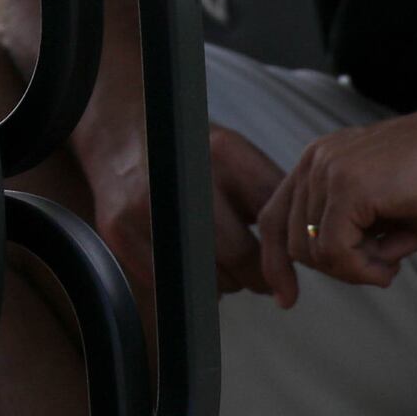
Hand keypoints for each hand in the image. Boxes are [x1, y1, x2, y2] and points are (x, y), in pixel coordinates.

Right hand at [87, 124, 289, 299]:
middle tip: (253, 277)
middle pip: (236, 256)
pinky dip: (183, 282)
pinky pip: (167, 282)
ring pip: (203, 276)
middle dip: (252, 276)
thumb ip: (269, 194)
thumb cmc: (190, 151)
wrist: (119, 133)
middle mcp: (182, 178)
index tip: (282, 274)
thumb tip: (298, 247)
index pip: (268, 224)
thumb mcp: (236, 154)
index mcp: (222, 154)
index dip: (279, 259)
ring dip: (219, 280)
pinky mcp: (118, 229)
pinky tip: (185, 260)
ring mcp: (145, 206)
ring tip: (215, 259)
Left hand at [251, 106, 416, 303]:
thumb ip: (347, 228)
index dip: (276, 264)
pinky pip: (336, 251)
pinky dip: (366, 268)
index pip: (274, 219)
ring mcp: (329, 172)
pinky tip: (402, 249)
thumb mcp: (380, 208)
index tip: (286, 300)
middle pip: (295, 244)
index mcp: (317, 164)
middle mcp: (314, 163)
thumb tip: (332, 265)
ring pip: (315, 252)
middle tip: (386, 260)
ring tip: (400, 247)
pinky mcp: (350, 186)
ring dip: (360, 267)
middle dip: (340, 269)